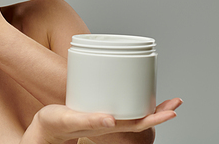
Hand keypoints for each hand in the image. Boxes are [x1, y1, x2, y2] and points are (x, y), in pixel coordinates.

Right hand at [28, 98, 181, 143]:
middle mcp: (109, 122)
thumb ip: (90, 120)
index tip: (172, 111)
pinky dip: (129, 96)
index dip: (157, 118)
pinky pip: (118, 103)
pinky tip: (128, 88)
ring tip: (160, 94)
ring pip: (131, 110)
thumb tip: (112, 120)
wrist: (43, 128)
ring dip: (147, 103)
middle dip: (159, 110)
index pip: (139, 124)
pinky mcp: (95, 107)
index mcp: (107, 126)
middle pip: (140, 117)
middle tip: (175, 100)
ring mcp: (103, 116)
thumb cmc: (54, 126)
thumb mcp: (70, 120)